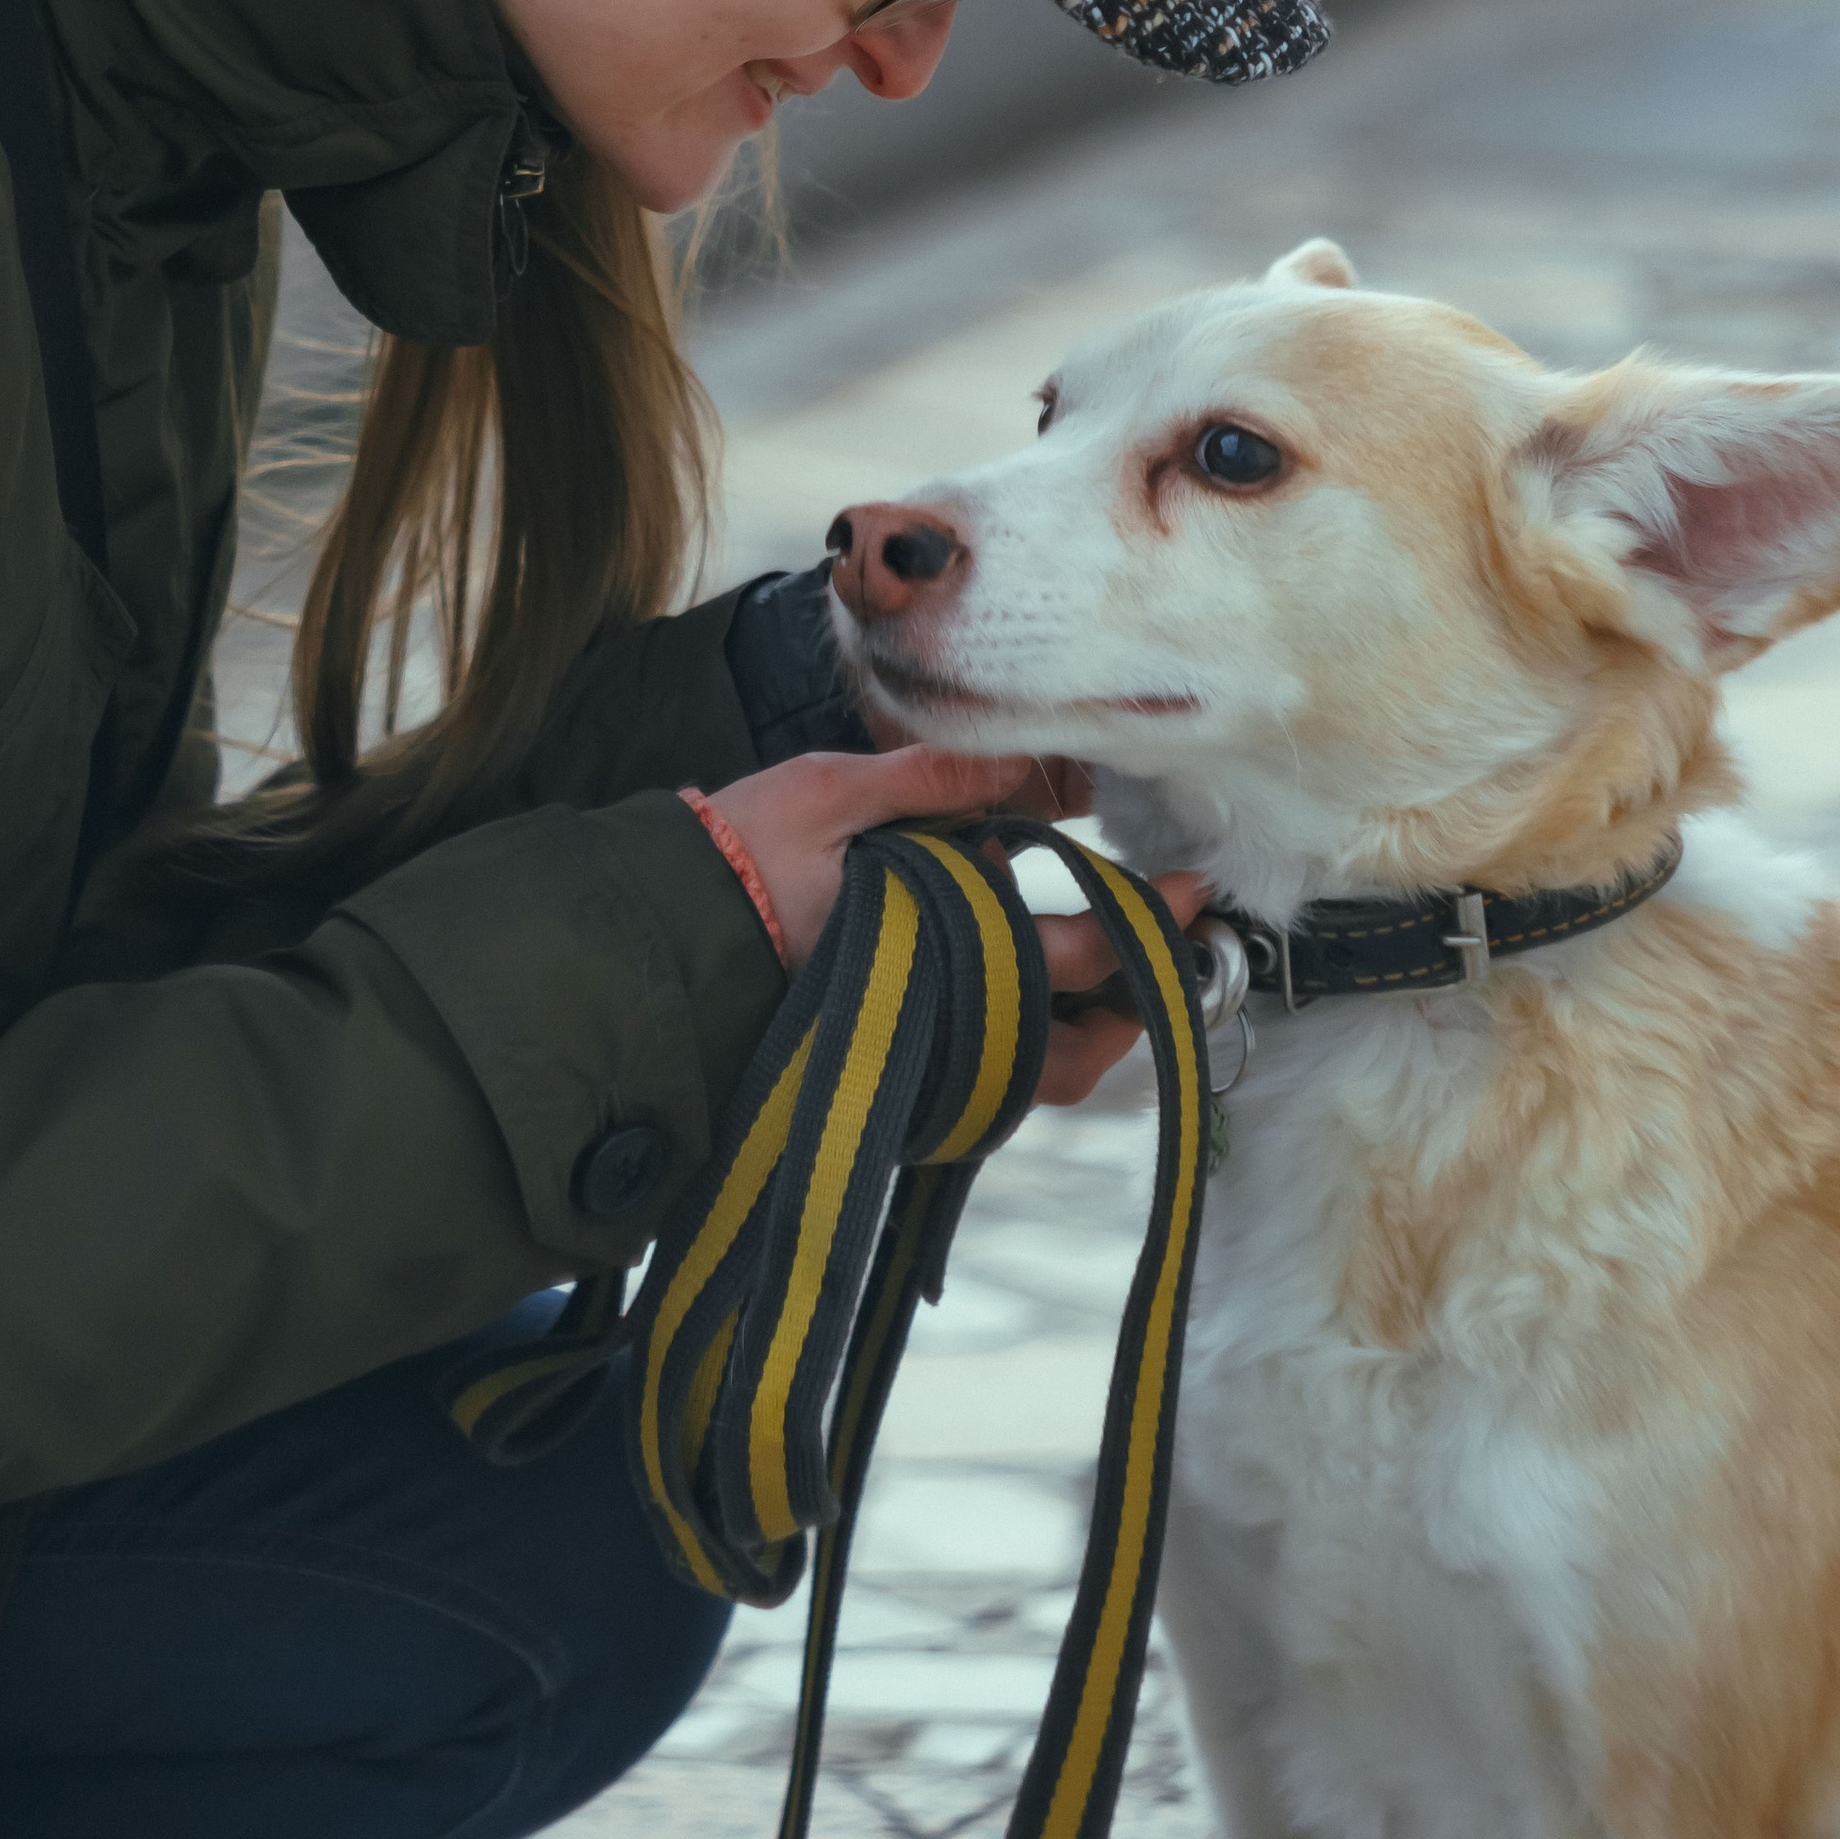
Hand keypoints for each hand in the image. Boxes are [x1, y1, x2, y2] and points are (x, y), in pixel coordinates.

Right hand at [712, 750, 1205, 1109]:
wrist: (648, 949)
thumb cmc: (735, 865)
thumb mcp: (828, 793)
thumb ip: (928, 778)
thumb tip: (1017, 755)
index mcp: (938, 954)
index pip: (1076, 955)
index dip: (1146, 923)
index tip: (1191, 890)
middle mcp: (937, 1031)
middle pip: (1075, 1051)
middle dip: (1133, 1006)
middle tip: (1167, 949)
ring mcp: (912, 1071)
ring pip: (1032, 1079)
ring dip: (1083, 1036)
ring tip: (1110, 979)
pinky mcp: (885, 1083)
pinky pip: (982, 1082)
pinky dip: (1023, 1045)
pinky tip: (1026, 994)